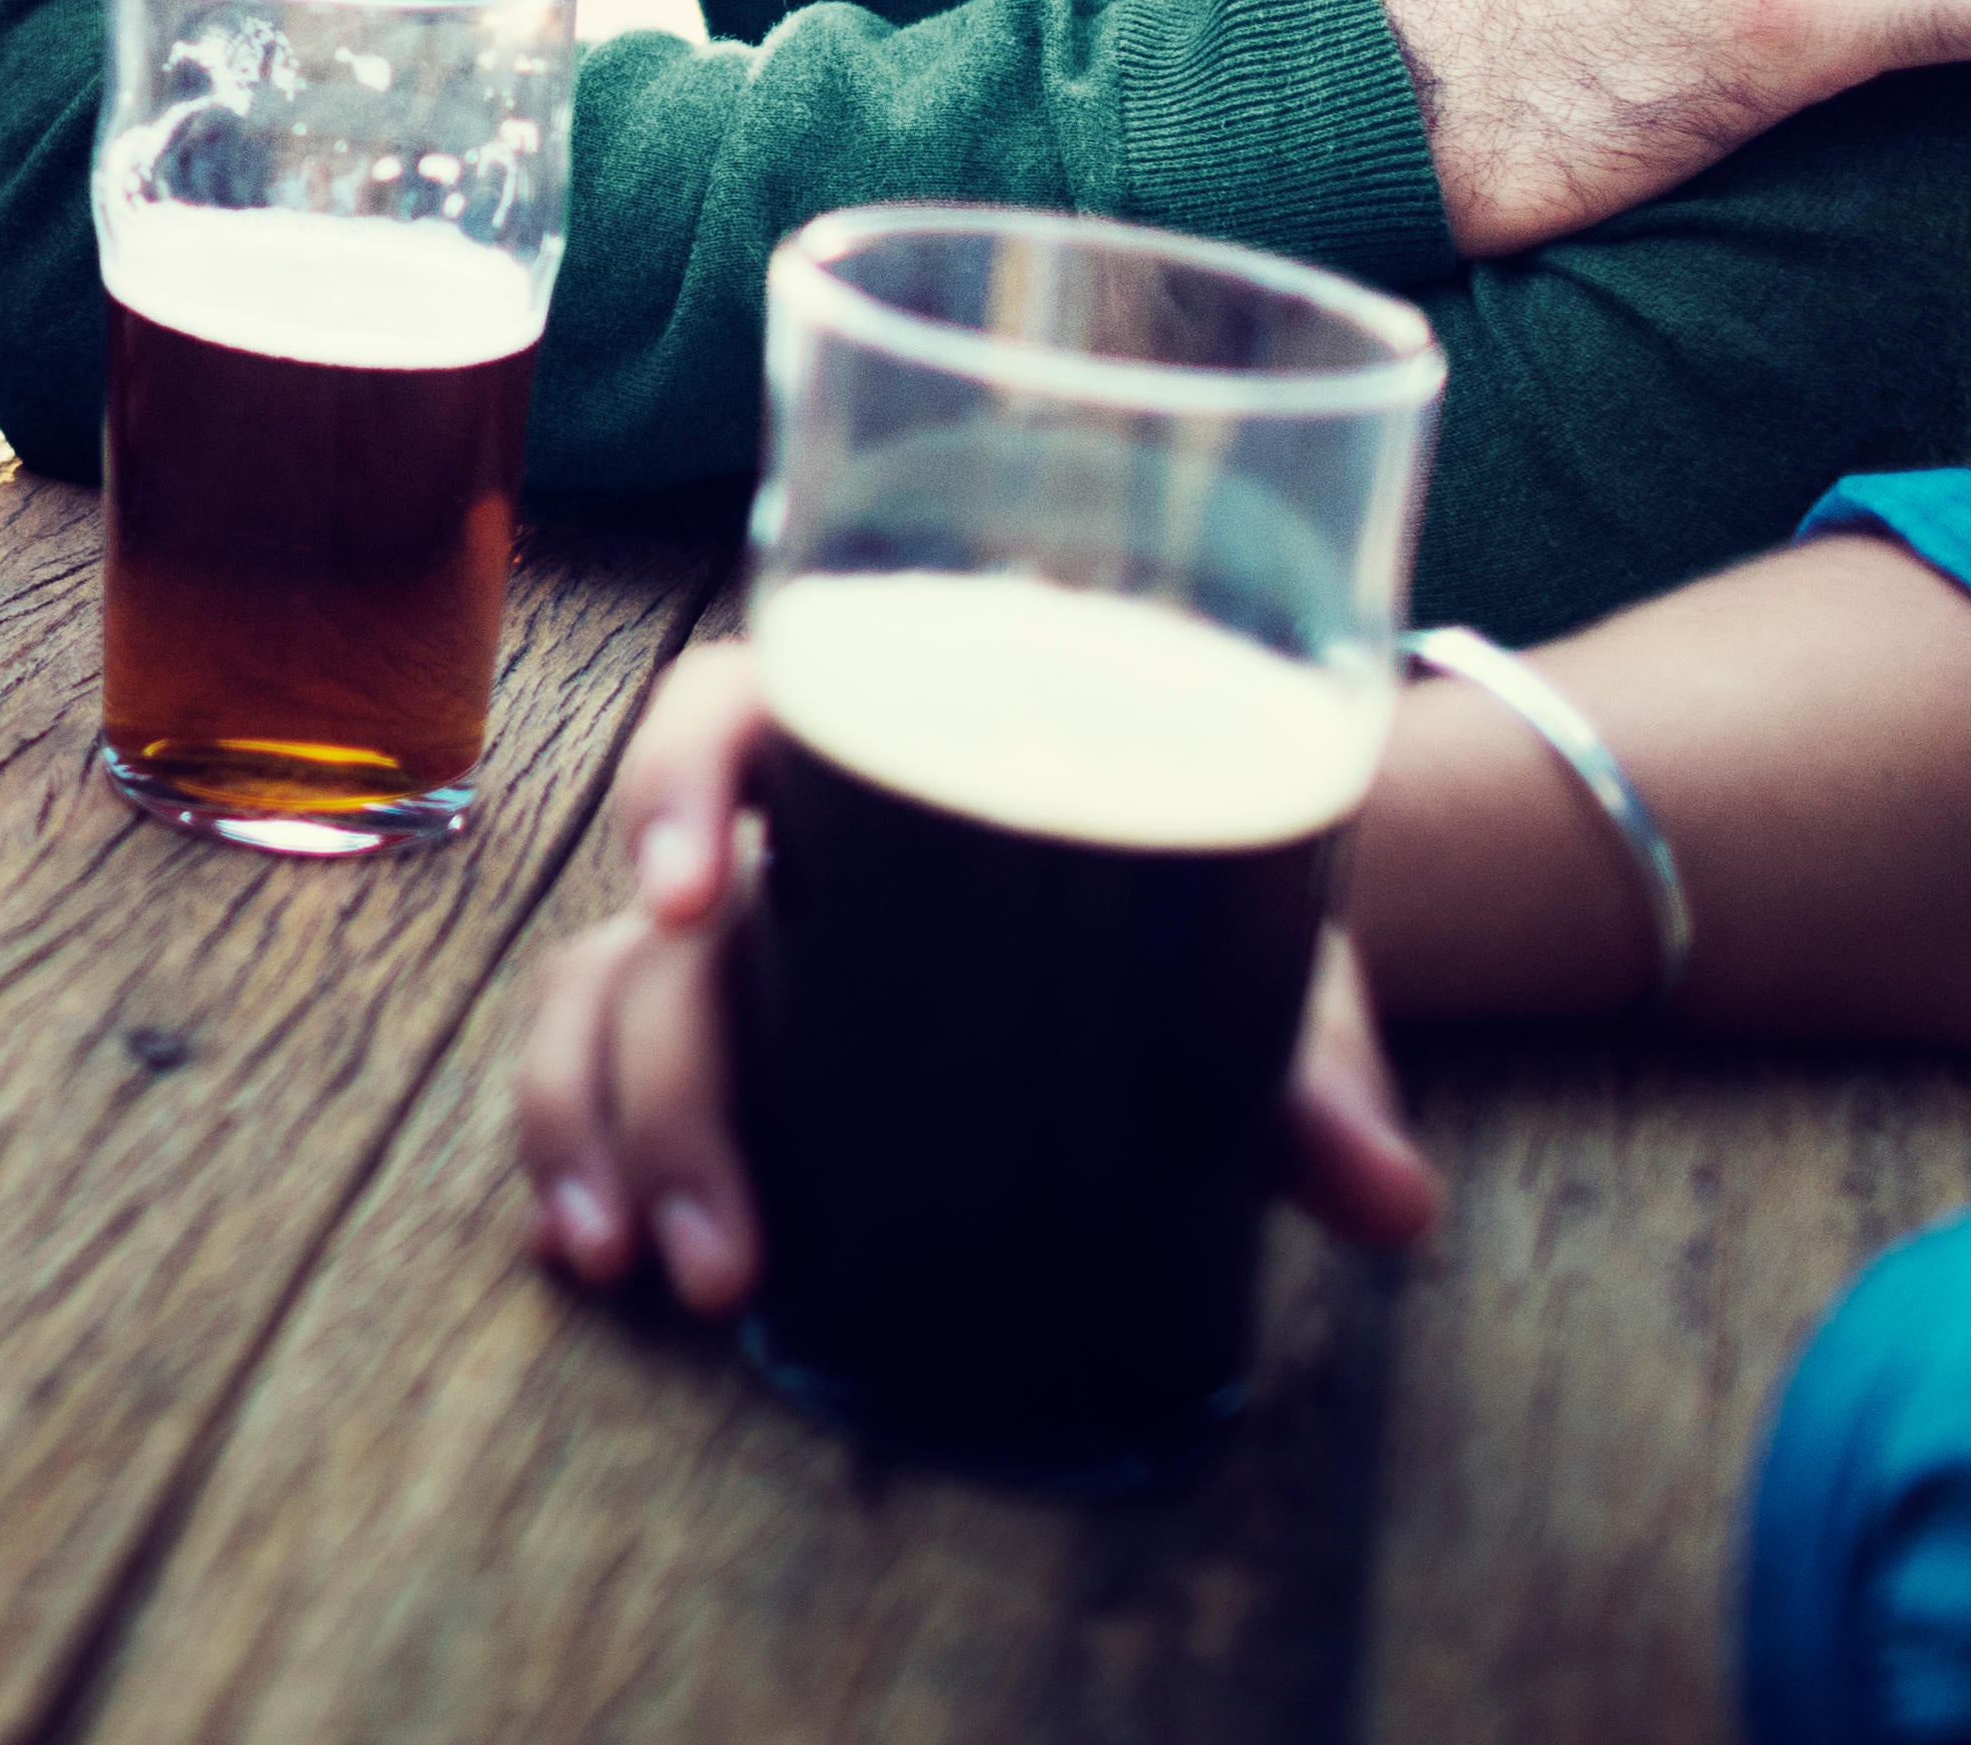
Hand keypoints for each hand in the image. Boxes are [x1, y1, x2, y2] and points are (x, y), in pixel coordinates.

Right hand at [512, 646, 1437, 1317]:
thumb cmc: (1203, 886)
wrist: (1201, 913)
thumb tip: (1389, 1205)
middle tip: (723, 1250)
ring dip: (586, 1128)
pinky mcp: (730, 1030)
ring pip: (596, 998)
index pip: (733, 706)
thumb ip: (1313, 1068)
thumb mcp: (1260, 954)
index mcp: (883, 747)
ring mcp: (737, 939)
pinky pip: (605, 1062)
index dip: (679, 784)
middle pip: (658, 928)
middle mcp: (780, 838)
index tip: (686, 902)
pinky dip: (581, 1147)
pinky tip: (594, 1250)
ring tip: (617, 1264)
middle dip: (662, 1091)